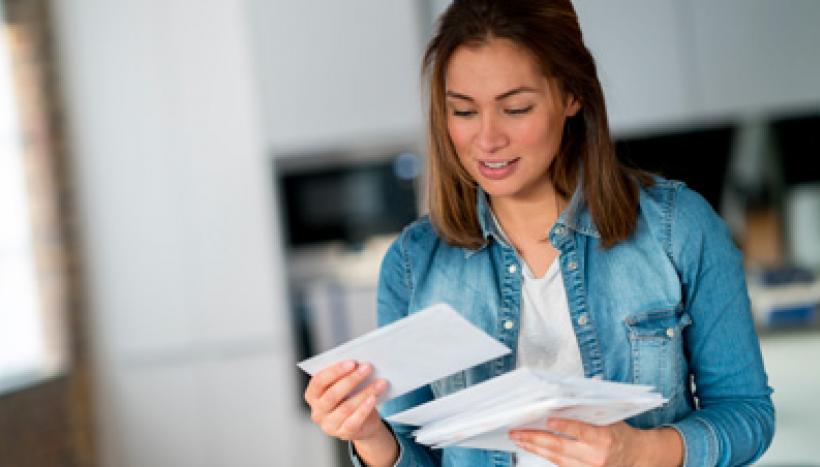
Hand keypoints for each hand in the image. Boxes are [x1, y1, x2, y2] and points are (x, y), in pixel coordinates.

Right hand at [303, 360, 389, 441]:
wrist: (363, 423)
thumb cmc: (350, 398)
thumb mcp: (345, 386)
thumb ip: (345, 375)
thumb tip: (359, 364)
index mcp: (312, 395)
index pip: (319, 381)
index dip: (335, 371)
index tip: (352, 362)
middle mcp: (317, 412)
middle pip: (332, 395)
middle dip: (351, 379)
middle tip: (368, 368)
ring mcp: (329, 425)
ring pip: (346, 408)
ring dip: (364, 392)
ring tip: (379, 382)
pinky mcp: (343, 434)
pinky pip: (354, 421)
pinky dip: (364, 409)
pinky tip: (374, 398)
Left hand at [509, 419, 682, 466]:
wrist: (635, 457)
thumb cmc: (620, 432)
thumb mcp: (611, 415)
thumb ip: (591, 405)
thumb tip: (574, 389)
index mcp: (605, 438)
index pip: (581, 431)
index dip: (564, 426)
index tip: (548, 420)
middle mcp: (595, 456)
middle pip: (561, 447)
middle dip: (535, 439)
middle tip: (516, 432)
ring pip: (556, 458)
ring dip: (535, 448)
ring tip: (518, 440)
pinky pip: (560, 465)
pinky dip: (544, 455)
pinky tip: (532, 448)